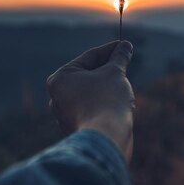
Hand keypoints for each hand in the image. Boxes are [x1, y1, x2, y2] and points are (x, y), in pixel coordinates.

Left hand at [46, 41, 134, 160]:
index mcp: (60, 79)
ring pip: (92, 93)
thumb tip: (125, 45)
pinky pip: (93, 109)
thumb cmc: (106, 101)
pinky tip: (123, 104)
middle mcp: (57, 97)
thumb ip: (119, 57)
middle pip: (89, 75)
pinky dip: (106, 103)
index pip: (89, 57)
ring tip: (125, 84)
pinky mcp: (77, 128)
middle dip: (109, 69)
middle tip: (126, 62)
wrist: (106, 139)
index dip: (110, 49)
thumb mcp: (115, 73)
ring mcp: (66, 115)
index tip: (125, 45)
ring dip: (109, 87)